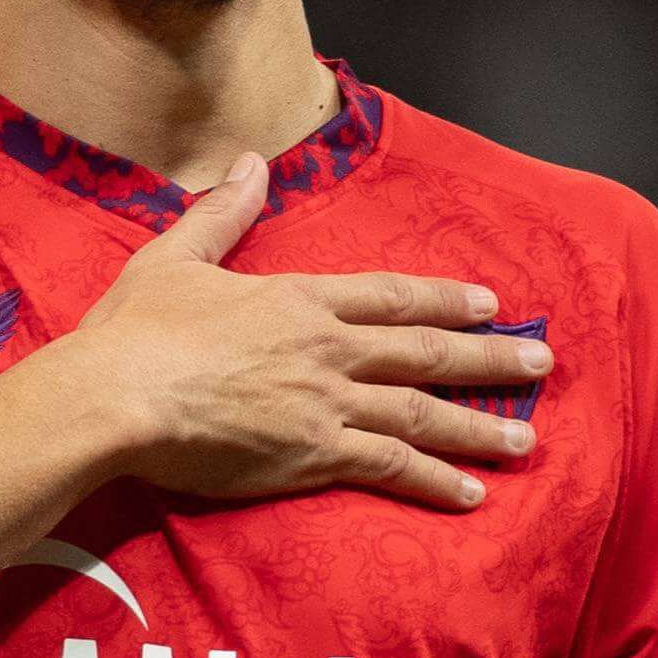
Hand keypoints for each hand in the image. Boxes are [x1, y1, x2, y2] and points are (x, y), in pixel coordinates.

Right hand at [54, 157, 549, 513]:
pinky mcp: (313, 456)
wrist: (115, 397)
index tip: (489, 304)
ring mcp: (326, 405)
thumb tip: (247, 163)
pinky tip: (472, 495)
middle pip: (426, 351)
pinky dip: (436, 482)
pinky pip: (391, 469)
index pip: (391, 297)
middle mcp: (328, 349)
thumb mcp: (175, 257)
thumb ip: (220, 213)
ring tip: (526, 439)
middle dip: (489, 358)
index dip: (444, 300)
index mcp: (299, 300)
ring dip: (479, 427)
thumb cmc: (133, 332)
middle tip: (542, 363)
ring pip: (423, 414)